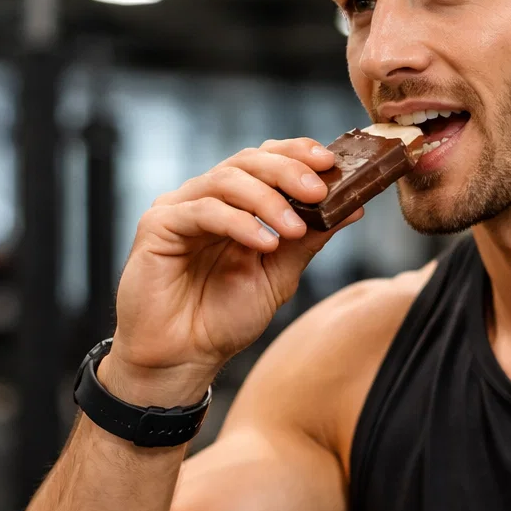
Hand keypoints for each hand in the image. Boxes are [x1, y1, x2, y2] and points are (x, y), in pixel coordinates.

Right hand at [103, 138, 358, 405]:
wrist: (183, 357)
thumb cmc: (224, 318)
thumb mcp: (279, 275)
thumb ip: (310, 239)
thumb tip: (352, 206)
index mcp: (236, 203)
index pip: (266, 159)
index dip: (297, 153)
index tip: (330, 162)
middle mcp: (207, 197)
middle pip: (248, 161)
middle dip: (288, 170)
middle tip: (319, 189)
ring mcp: (180, 208)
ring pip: (227, 179)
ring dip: (267, 199)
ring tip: (293, 228)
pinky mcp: (157, 225)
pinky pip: (203, 211)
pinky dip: (238, 223)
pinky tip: (264, 243)